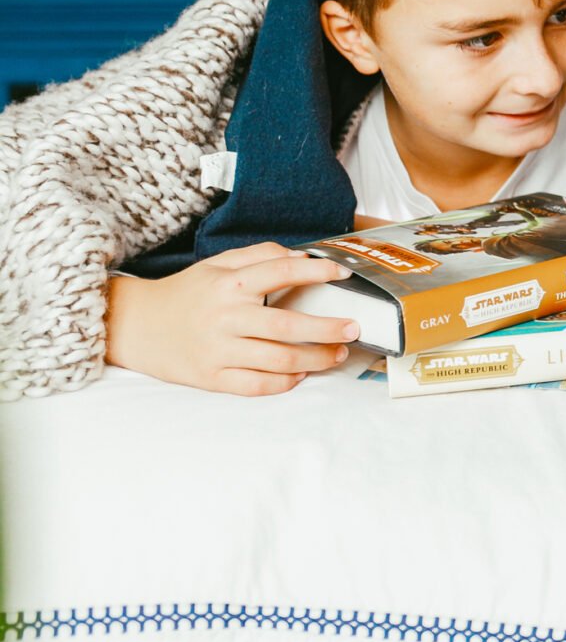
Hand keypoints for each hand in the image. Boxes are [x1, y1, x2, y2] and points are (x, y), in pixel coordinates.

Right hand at [103, 244, 359, 395]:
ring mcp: (218, 350)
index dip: (317, 270)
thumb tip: (302, 256)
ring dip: (314, 359)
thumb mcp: (218, 265)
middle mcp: (225, 317)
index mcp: (229, 284)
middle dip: (326, 329)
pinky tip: (300, 375)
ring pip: (277, 360)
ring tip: (336, 354)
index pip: (280, 271)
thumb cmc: (187, 293)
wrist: (136, 326)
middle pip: (286, 325)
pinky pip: (256, 386)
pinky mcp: (211, 377)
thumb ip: (260, 256)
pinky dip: (283, 383)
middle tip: (353, 328)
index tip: (344, 273)